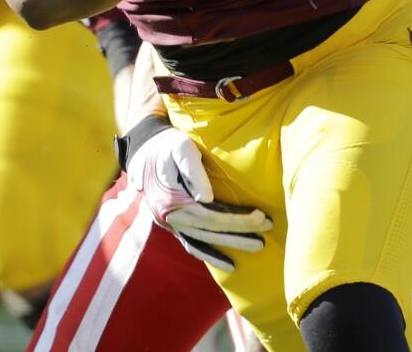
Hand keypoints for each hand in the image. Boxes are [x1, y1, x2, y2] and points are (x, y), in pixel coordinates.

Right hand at [123, 119, 271, 271]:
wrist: (145, 152)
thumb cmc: (167, 146)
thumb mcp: (180, 148)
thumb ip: (193, 170)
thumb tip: (207, 198)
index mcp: (173, 201)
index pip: (211, 216)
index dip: (237, 220)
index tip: (262, 217)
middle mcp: (171, 218)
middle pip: (211, 231)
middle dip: (241, 233)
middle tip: (267, 233)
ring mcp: (171, 224)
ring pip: (203, 241)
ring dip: (230, 247)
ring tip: (257, 247)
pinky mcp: (173, 225)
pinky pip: (192, 245)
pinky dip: (210, 256)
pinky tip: (229, 264)